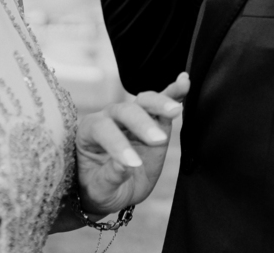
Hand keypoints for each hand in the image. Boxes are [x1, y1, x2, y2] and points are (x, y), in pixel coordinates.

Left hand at [75, 72, 189, 215]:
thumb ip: (110, 177)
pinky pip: (162, 102)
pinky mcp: (154, 120)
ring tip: (175, 110)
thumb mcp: (100, 190)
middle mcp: (110, 118)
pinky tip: (184, 83)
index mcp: (89, 131)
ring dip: (160, 103)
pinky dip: (174, 93)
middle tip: (158, 141)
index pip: (103, 130)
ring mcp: (133, 117)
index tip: (134, 164)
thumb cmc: (100, 188)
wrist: (113, 189)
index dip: (118, 145)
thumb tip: (125, 165)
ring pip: (145, 101)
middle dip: (142, 124)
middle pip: (125, 111)